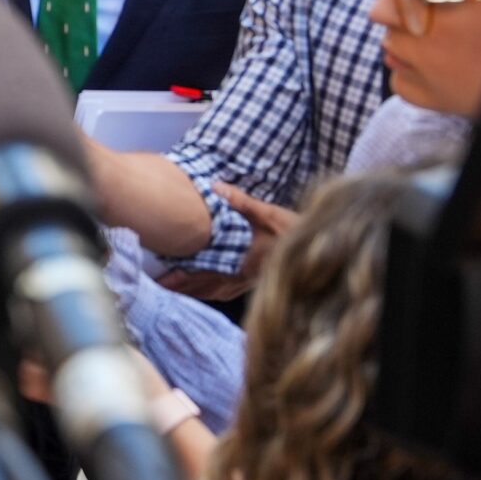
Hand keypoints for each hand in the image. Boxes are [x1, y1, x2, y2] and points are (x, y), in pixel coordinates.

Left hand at [156, 182, 295, 301]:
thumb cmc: (292, 228)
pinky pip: (227, 292)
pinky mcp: (254, 282)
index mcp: (244, 260)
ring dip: (195, 291)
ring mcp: (249, 281)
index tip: (165, 277)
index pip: (208, 271)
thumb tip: (216, 186)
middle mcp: (244, 275)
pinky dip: (211, 292)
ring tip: (173, 290)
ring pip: (216, 291)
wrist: (320, 247)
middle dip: (184, 287)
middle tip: (160, 287)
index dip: (185, 276)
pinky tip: (202, 291)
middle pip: (207, 286)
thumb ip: (242, 202)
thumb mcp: (269, 212)